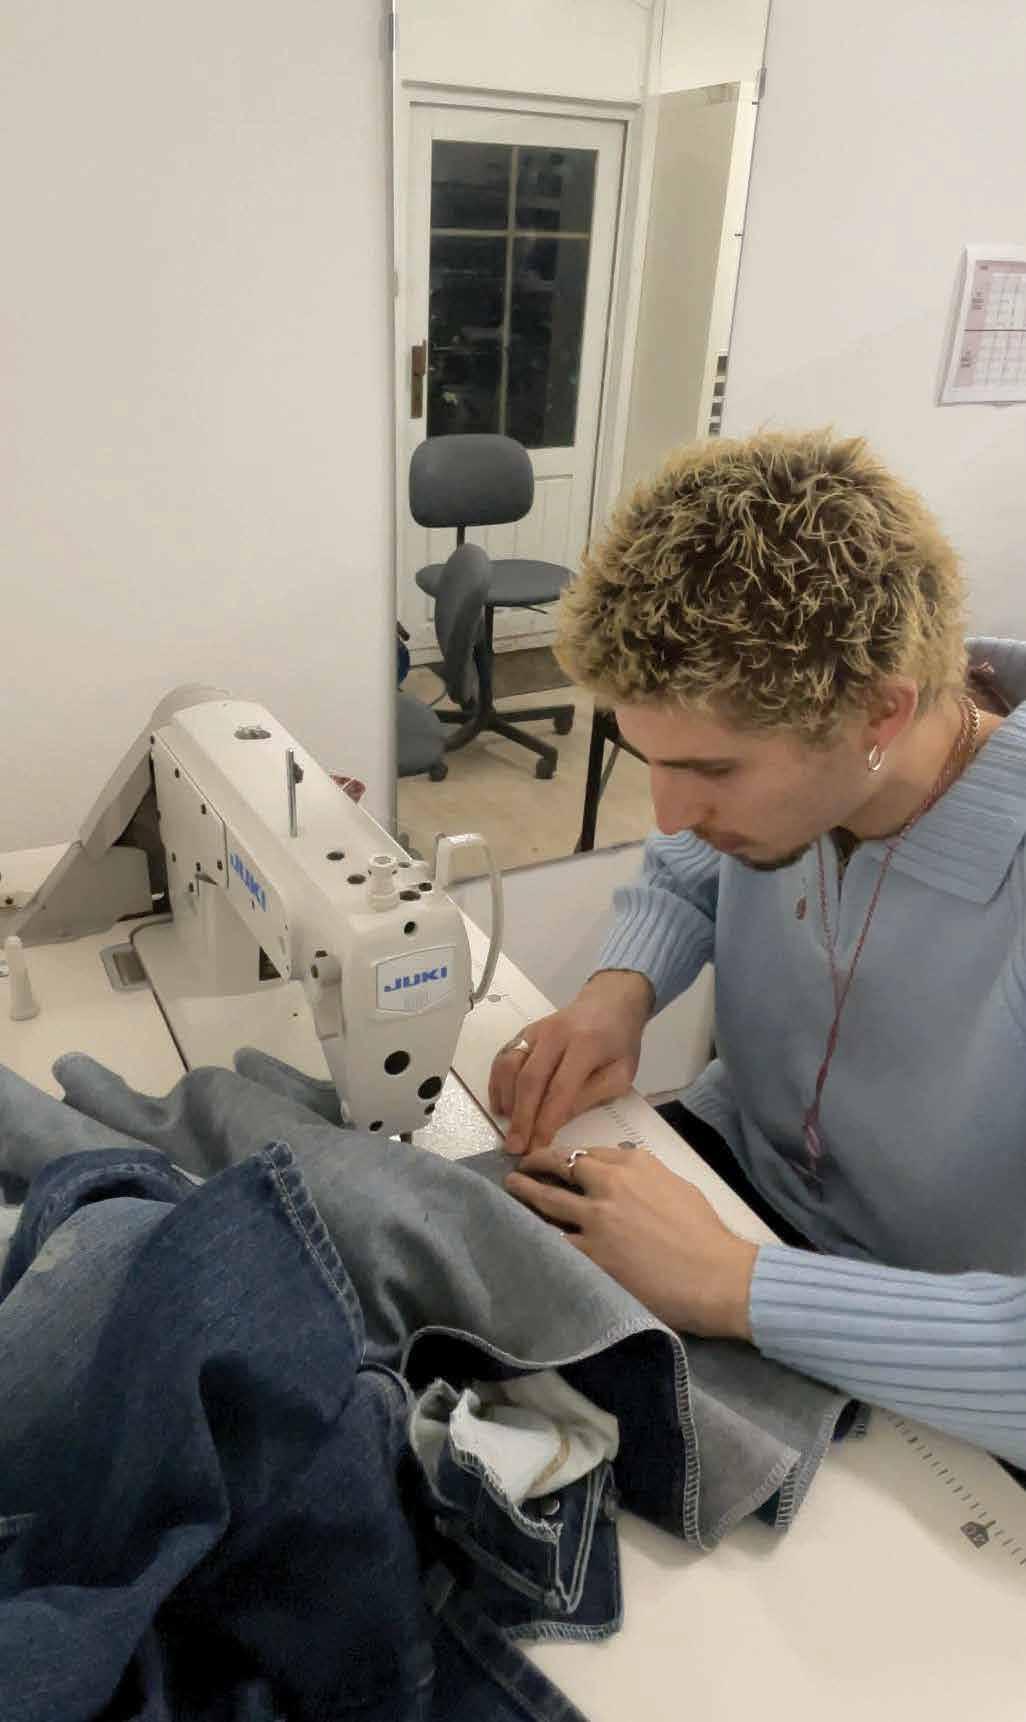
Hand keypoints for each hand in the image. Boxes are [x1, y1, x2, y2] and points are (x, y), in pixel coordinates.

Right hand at [488, 971, 653, 1154]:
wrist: (609, 1003)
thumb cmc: (619, 1043)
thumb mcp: (621, 1074)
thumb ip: (591, 1095)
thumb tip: (557, 1120)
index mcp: (585, 1044)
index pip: (560, 1089)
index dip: (546, 1121)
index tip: (538, 1147)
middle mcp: (555, 1034)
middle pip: (530, 1079)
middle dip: (521, 1118)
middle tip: (515, 1147)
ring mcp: (535, 1031)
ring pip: (510, 1067)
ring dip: (507, 1101)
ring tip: (509, 1127)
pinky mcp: (523, 1032)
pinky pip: (503, 1058)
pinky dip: (498, 1084)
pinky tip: (502, 1106)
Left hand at [505, 1144, 757, 1339]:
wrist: (715, 1274)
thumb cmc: (704, 1233)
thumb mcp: (676, 1186)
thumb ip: (643, 1175)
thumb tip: (621, 1172)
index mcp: (634, 1164)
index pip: (587, 1152)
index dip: (565, 1155)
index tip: (553, 1160)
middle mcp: (610, 1184)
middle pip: (561, 1166)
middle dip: (535, 1164)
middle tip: (521, 1167)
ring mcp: (597, 1220)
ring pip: (547, 1200)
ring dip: (524, 1193)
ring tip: (510, 1189)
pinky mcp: (591, 1255)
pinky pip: (553, 1241)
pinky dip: (534, 1234)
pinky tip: (521, 1233)